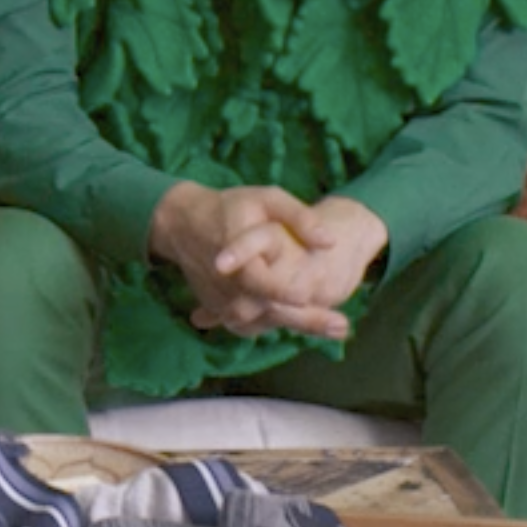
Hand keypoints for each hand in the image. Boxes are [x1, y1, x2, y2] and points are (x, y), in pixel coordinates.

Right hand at [151, 182, 368, 339]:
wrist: (183, 224)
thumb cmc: (232, 207)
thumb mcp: (267, 199)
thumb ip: (299, 218)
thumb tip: (330, 242)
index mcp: (235, 260)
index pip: (259, 284)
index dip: (284, 291)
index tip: (311, 294)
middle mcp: (225, 288)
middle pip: (266, 313)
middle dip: (306, 322)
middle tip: (343, 326)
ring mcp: (220, 303)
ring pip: (260, 325)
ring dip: (296, 326)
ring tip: (335, 327)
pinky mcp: (220, 311)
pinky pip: (250, 325)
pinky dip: (276, 324)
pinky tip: (305, 321)